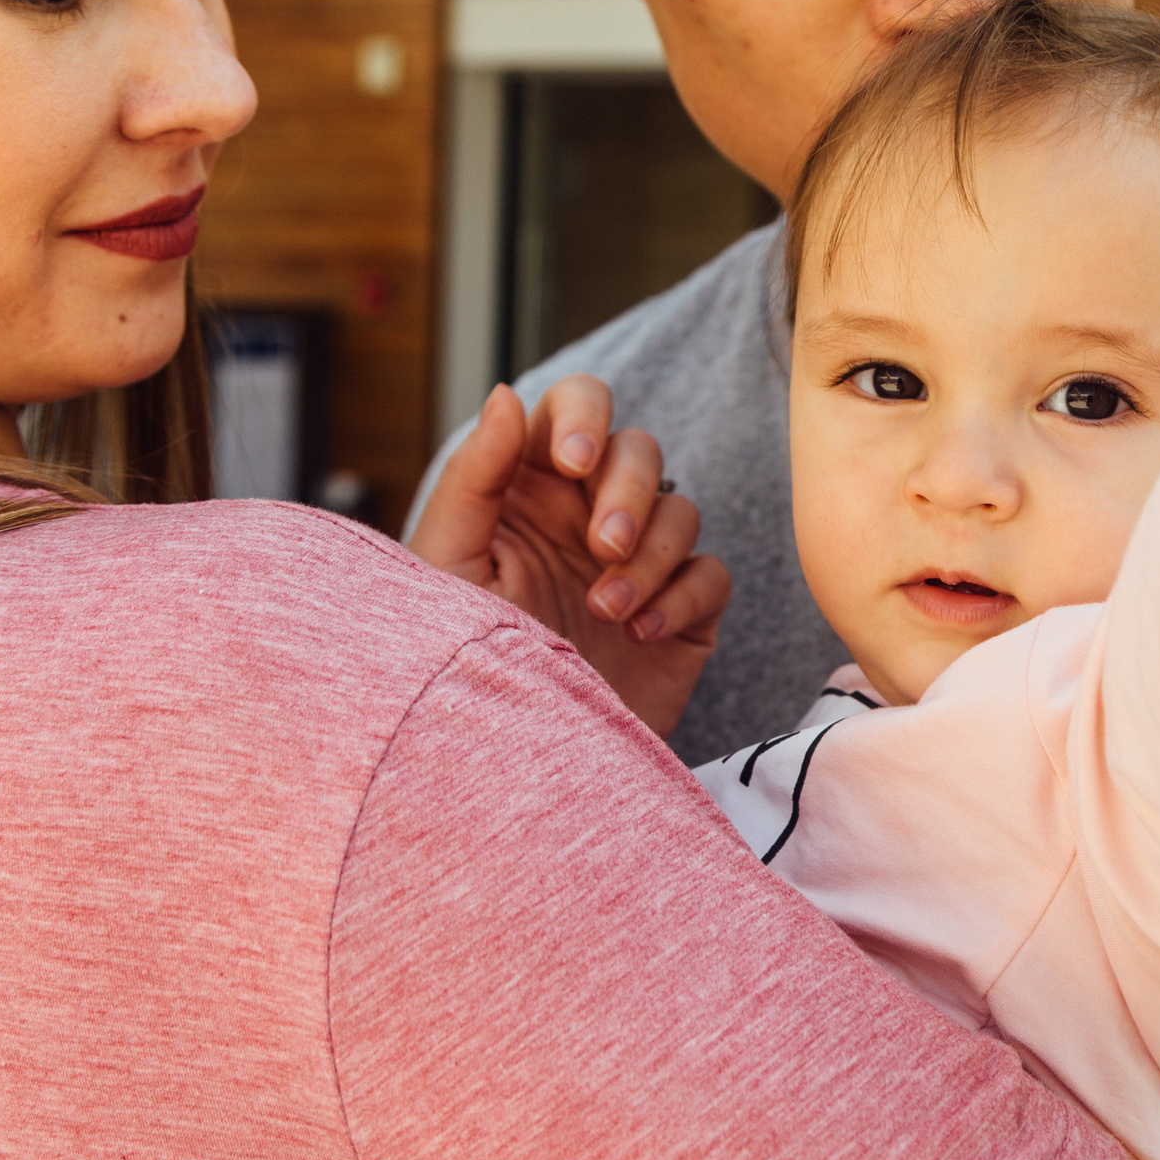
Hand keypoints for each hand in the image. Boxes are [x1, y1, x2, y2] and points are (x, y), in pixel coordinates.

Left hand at [409, 377, 727, 736]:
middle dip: (628, 490)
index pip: (574, 408)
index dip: (584, 415)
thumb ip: (475, 475)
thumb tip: (507, 393)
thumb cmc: (453, 665)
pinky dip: (682, 597)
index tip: (572, 462)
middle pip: (639, 450)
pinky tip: (639, 633)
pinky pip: (712, 575)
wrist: (504, 765)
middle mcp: (586, 517)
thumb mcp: (447, 564)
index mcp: (529, 488)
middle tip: (602, 545)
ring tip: (605, 610)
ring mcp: (638, 566)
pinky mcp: (682, 616)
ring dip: (650, 555)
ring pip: (682, 510)